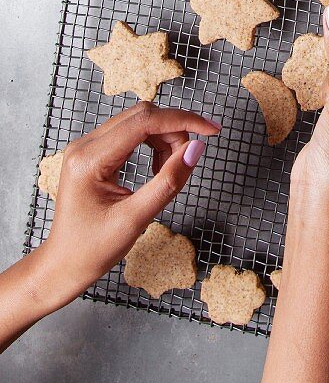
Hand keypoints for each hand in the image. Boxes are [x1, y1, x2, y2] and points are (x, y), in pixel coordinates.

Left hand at [38, 104, 219, 309]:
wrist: (63, 265)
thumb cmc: (92, 249)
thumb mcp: (135, 219)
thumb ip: (168, 182)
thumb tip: (195, 149)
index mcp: (90, 159)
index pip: (144, 122)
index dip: (182, 121)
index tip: (211, 130)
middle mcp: (85, 145)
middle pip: (142, 116)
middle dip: (174, 131)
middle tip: (189, 158)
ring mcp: (87, 147)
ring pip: (138, 122)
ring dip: (164, 138)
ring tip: (169, 170)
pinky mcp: (93, 153)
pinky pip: (130, 134)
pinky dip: (152, 144)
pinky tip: (157, 167)